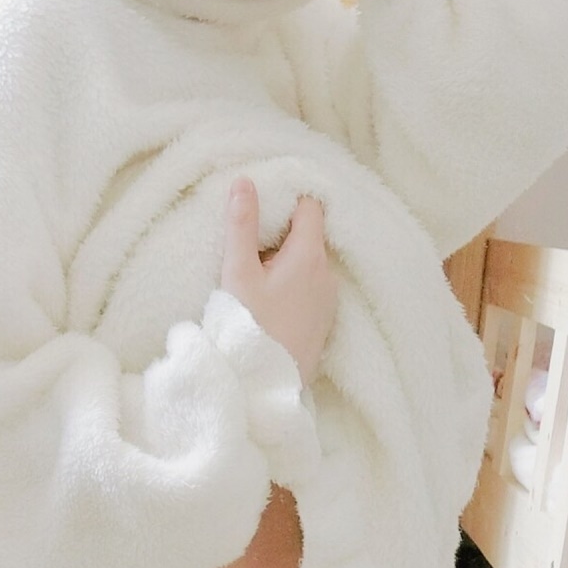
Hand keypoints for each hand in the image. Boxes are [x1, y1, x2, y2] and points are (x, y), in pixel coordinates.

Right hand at [220, 178, 335, 387]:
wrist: (264, 386)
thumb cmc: (248, 327)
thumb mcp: (238, 272)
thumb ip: (241, 225)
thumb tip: (245, 182)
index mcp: (309, 256)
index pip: (311, 207)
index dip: (288, 200)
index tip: (265, 205)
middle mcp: (327, 274)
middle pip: (308, 236)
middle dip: (281, 236)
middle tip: (250, 249)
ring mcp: (329, 300)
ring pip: (309, 265)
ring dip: (286, 263)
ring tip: (256, 280)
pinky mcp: (324, 321)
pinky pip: (311, 289)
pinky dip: (293, 286)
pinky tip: (269, 302)